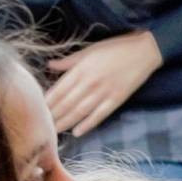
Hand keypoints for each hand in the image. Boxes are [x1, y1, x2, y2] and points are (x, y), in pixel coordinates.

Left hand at [45, 31, 163, 137]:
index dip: (47, 102)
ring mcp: (103, 92)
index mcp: (82, 68)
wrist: (144, 51)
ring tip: (54, 132)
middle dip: (53, 116)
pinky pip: (99, 115)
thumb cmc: (116, 48)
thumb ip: (69, 61)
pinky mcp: (116, 100)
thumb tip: (50, 65)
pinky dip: (87, 124)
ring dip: (65, 123)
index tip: (37, 110)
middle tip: (41, 126)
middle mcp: (90, 82)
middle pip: (66, 103)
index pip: (59, 89)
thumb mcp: (90, 50)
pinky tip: (77, 132)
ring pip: (79, 112)